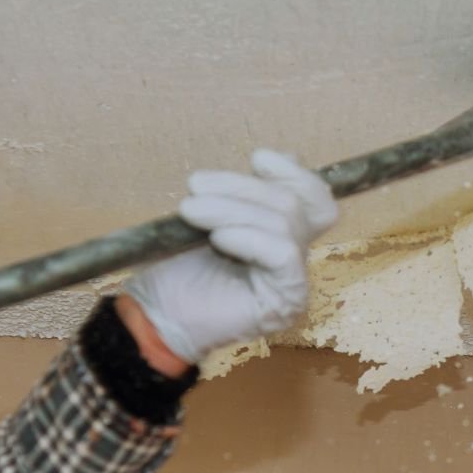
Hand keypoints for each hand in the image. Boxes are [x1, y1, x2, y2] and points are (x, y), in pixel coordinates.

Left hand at [124, 149, 339, 365]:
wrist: (157, 315)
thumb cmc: (179, 269)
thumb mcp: (214, 216)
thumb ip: (249, 194)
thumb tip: (283, 156)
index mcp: (282, 236)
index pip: (315, 199)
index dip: (294, 173)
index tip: (256, 159)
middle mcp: (295, 258)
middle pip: (292, 204)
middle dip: (243, 187)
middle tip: (195, 185)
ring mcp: (294, 281)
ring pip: (285, 223)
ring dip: (231, 210)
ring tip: (191, 211)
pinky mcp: (287, 300)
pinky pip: (282, 253)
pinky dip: (249, 238)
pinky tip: (218, 240)